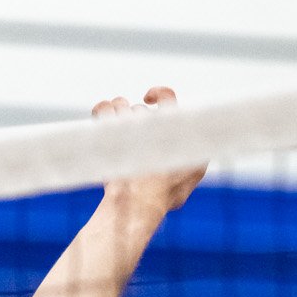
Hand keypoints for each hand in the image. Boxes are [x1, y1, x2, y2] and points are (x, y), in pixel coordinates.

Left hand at [96, 86, 205, 224]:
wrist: (139, 202)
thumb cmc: (165, 194)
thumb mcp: (192, 173)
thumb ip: (194, 156)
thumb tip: (193, 148)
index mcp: (178, 128)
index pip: (167, 97)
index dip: (158, 93)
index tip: (148, 98)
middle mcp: (155, 121)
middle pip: (141, 112)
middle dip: (135, 125)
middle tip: (132, 149)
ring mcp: (131, 123)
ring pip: (121, 108)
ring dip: (118, 119)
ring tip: (117, 139)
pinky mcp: (111, 130)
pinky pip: (104, 109)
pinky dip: (102, 112)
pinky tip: (103, 120)